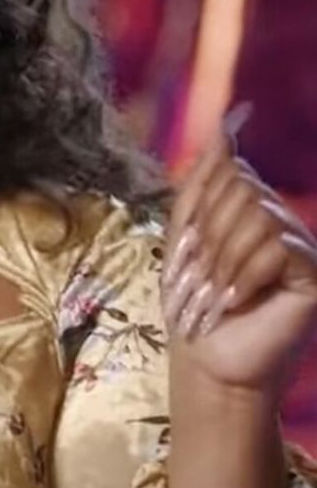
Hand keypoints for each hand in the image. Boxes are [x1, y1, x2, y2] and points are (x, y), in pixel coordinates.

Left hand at [162, 104, 316, 397]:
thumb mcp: (185, 235)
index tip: (189, 251)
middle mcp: (283, 224)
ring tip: (217, 295)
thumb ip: (202, 182)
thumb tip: (226, 127)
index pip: (230, 173)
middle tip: (201, 280)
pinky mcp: (314, 276)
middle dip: (208, 235)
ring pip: (256, 214)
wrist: (207, 360)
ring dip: (222, 258)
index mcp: (253, 212)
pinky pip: (277, 245)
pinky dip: (245, 273)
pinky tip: (238, 301)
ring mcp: (303, 249)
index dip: (201, 208)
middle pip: (241, 189)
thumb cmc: (193, 302)